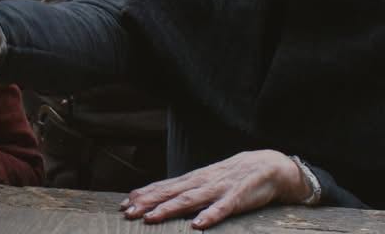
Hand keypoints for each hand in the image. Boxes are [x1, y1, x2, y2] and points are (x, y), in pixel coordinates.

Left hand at [120, 150, 311, 229]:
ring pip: (189, 200)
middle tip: (128, 212)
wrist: (267, 165)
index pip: (162, 187)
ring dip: (169, 209)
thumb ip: (186, 190)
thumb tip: (162, 198)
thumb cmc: (232, 176)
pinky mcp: (237, 198)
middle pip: (169, 193)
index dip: (143, 195)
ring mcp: (218, 189)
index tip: (123, 204)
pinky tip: (197, 224)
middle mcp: (200, 182)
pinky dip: (209, 215)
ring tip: (151, 218)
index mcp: (192, 180)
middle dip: (147, 202)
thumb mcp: (206, 181)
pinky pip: (222, 208)